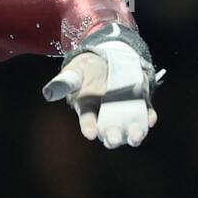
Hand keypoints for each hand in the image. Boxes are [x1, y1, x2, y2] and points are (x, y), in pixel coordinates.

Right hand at [43, 48, 159, 148]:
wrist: (110, 58)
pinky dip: (149, 118)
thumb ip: (64, 83)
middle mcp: (107, 115)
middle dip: (112, 136)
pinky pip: (146, 114)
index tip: (90, 133)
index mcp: (88, 109)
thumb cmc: (88, 68)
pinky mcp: (140, 104)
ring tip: (136, 135)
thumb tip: (47, 93)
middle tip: (113, 139)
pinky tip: (150, 118)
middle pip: (110, 130)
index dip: (88, 127)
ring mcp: (125, 111)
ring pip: (129, 128)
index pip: (87, 121)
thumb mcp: (76, 72)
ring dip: (134, 134)